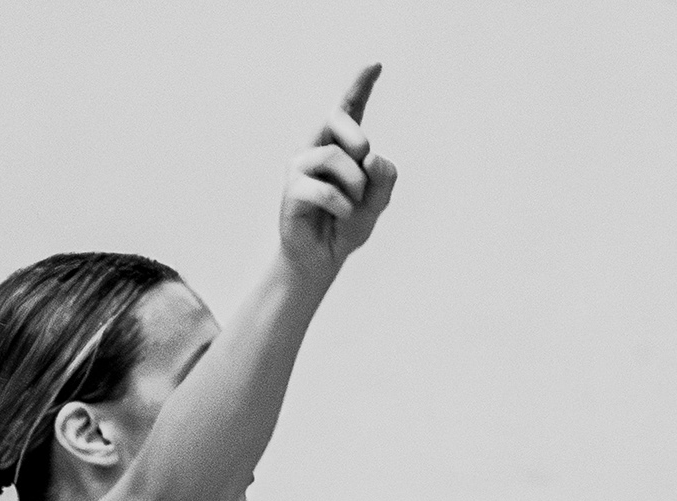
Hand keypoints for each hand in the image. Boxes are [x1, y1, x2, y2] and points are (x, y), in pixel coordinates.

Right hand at [277, 65, 398, 284]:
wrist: (321, 259)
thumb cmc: (346, 226)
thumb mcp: (377, 202)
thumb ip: (384, 179)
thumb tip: (371, 157)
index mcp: (340, 146)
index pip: (350, 109)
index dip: (361, 85)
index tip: (376, 64)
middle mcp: (317, 148)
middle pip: (336, 117)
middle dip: (357, 135)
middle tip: (365, 158)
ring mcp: (301, 167)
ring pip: (333, 155)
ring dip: (354, 183)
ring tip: (354, 205)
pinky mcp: (291, 189)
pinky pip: (324, 189)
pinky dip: (343, 205)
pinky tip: (343, 215)